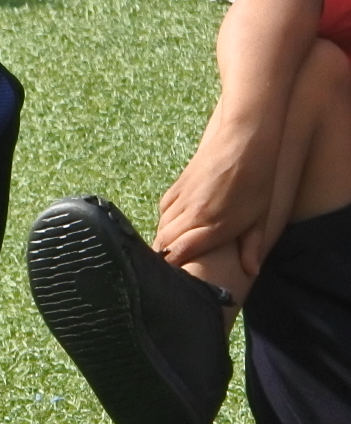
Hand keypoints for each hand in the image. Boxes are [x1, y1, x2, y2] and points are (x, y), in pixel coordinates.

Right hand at [157, 125, 283, 276]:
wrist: (242, 140)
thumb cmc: (257, 180)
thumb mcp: (261, 217)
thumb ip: (252, 247)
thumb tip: (250, 272)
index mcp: (212, 224)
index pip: (178, 253)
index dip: (171, 269)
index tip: (171, 282)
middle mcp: (190, 214)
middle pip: (163, 243)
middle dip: (164, 259)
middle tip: (170, 274)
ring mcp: (180, 199)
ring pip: (161, 228)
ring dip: (164, 242)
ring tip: (170, 255)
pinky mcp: (176, 188)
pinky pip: (163, 212)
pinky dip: (165, 224)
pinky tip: (174, 229)